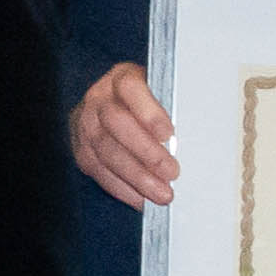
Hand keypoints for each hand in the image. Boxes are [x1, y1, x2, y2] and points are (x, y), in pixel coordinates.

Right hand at [68, 60, 175, 213]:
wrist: (102, 109)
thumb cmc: (142, 103)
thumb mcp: (156, 92)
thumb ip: (171, 107)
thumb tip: (194, 136)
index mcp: (120, 77)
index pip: (130, 88)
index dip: (149, 111)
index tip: (169, 134)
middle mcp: (98, 99)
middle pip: (117, 124)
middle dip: (146, 151)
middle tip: (172, 172)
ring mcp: (85, 126)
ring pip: (108, 152)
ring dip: (137, 177)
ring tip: (162, 193)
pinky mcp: (82, 152)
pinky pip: (100, 173)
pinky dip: (123, 189)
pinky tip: (142, 198)